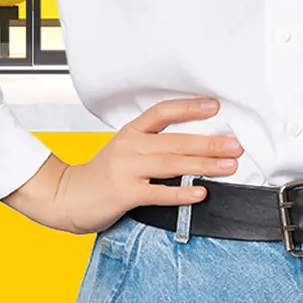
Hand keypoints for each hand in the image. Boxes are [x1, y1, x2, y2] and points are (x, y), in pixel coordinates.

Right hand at [52, 98, 243, 235]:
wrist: (67, 196)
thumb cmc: (100, 175)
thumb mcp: (124, 150)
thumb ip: (151, 146)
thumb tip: (193, 146)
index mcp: (131, 132)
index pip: (162, 112)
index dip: (189, 107)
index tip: (215, 106)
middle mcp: (129, 146)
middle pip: (175, 140)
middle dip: (209, 142)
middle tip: (235, 145)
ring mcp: (126, 169)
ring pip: (171, 163)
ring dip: (204, 165)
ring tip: (228, 166)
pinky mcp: (124, 193)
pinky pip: (158, 192)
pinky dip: (182, 192)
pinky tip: (200, 192)